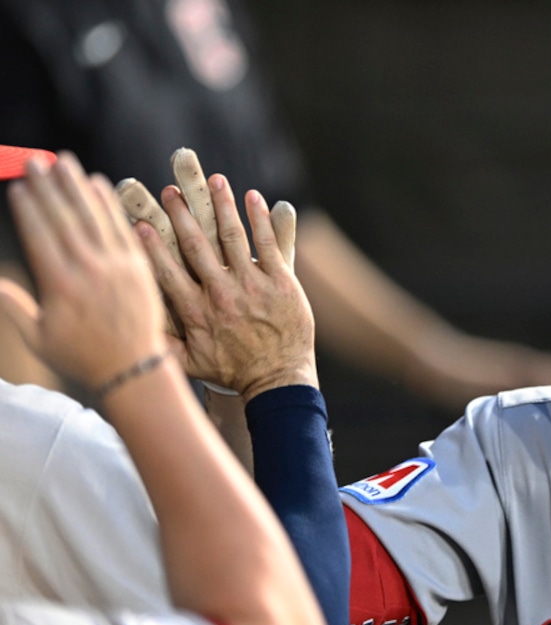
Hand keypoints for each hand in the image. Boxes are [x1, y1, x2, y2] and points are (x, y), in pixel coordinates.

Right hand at [0, 152, 167, 387]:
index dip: (28, 209)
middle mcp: (89, 272)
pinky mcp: (139, 267)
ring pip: (93, 218)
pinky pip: (122, 229)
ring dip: (77, 187)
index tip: (18, 186)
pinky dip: (109, 205)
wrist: (134, 369)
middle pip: (64, 220)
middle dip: (48, 188)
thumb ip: (16, 307)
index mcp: (61, 287)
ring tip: (63, 162)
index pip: (40, 237)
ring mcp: (117, 268)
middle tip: (36, 162)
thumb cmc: (83, 357)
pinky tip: (98, 184)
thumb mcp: (40, 337)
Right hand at [132, 152, 314, 398]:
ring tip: (214, 180)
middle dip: (182, 215)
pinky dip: (260, 219)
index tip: (137, 223)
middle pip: (196, 246)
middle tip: (170, 190)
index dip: (152, 246)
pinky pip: (269, 244)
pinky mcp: (281, 282)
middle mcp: (222, 294)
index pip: (167, 271)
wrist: (279, 379)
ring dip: (222, 206)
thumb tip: (130, 324)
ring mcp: (253, 286)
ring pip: (233, 237)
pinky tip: (252, 197)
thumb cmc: (233, 372)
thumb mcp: (190, 363)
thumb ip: (161, 342)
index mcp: (196, 311)